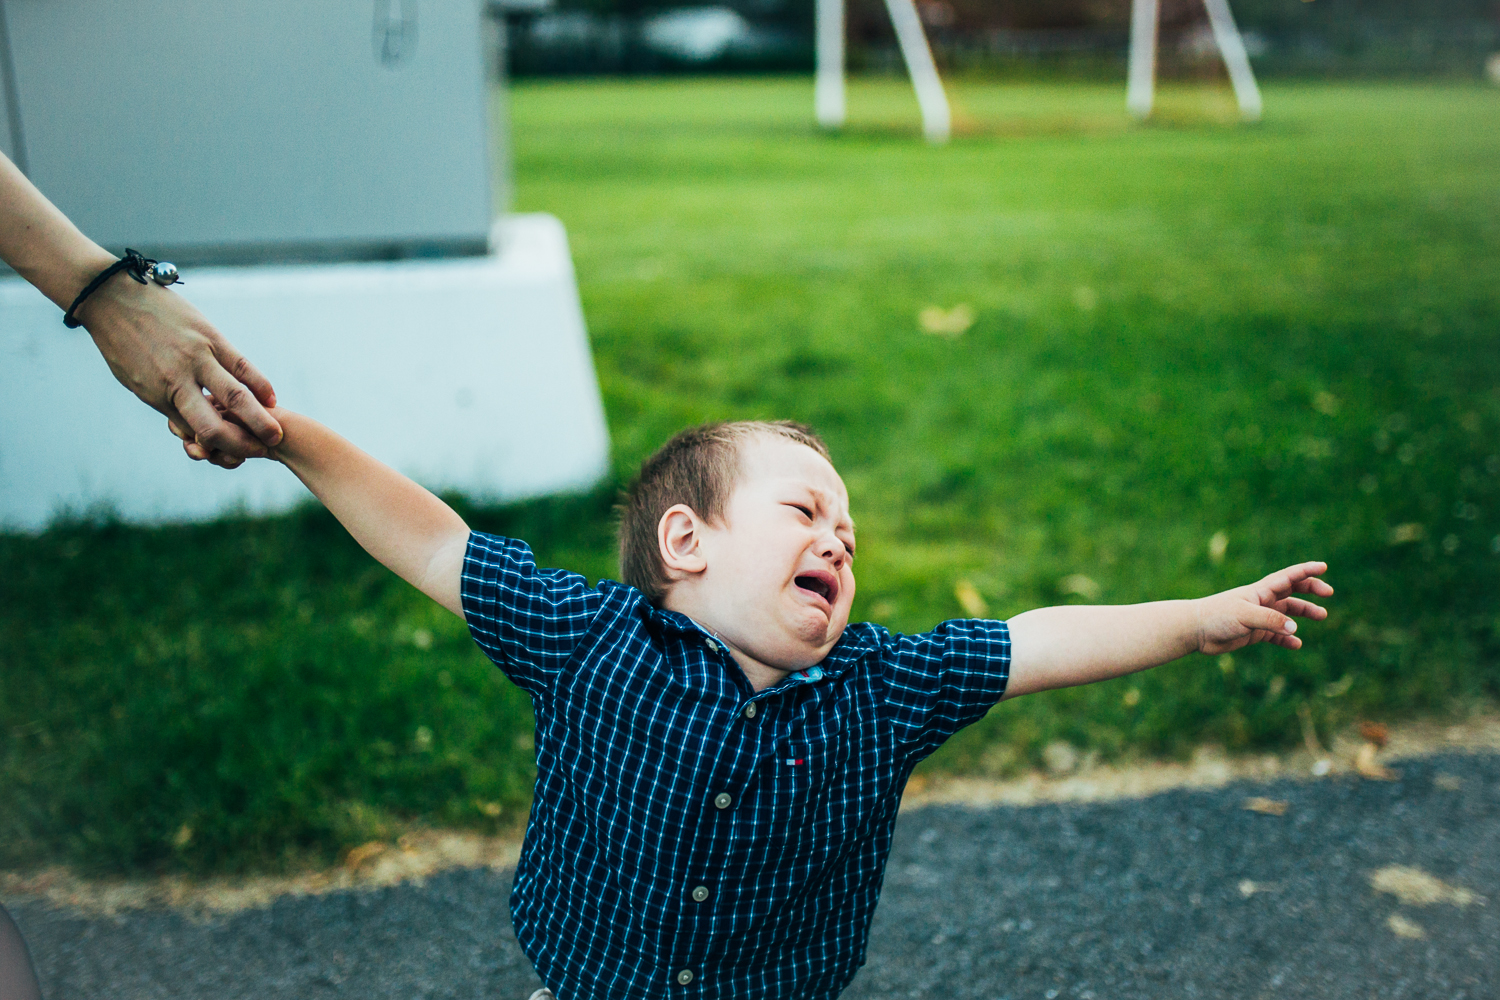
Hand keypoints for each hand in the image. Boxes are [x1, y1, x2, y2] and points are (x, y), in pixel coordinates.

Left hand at [76, 275, 281, 468]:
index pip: (194, 430)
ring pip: (236, 395)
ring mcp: (197, 356)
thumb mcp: (136, 381)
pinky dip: (259, 383)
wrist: (113, 298)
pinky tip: (270, 398)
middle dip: (243, 443)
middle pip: (217, 422)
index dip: (217, 446)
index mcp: (158, 394)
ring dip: (260, 418)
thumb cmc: (120, 343)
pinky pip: (240, 364)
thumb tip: (190, 423)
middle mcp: (179, 379)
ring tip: (276, 432)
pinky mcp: (210, 335)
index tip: (233, 454)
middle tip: (264, 452)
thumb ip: (165, 401)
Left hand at [1195, 562, 1331, 652]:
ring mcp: (1258, 617)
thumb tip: (1295, 628)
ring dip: (1303, 613)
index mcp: (1260, 591)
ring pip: (1287, 613)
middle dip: (1310, 590)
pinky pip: (1276, 635)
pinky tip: (1297, 644)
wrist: (1196, 631)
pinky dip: (1287, 639)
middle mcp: (1262, 602)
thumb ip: (1270, 621)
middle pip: (1291, 592)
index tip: (1323, 567)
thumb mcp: (1245, 616)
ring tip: (1322, 615)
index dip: (1306, 571)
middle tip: (1328, 594)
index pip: (1287, 577)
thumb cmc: (1217, 617)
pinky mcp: (1253, 632)